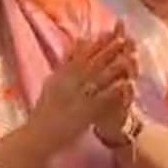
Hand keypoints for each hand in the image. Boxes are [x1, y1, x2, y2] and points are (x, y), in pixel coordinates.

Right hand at [27, 23, 138, 151]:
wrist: (38, 135)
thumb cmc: (46, 110)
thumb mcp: (52, 82)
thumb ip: (65, 63)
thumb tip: (78, 42)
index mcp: (62, 76)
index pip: (81, 56)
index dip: (97, 44)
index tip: (111, 32)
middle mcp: (69, 83)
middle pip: (91, 63)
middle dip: (108, 50)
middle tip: (124, 38)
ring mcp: (77, 97)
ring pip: (98, 78)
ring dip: (114, 67)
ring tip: (130, 57)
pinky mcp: (85, 112)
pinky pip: (101, 100)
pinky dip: (113, 90)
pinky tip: (126, 84)